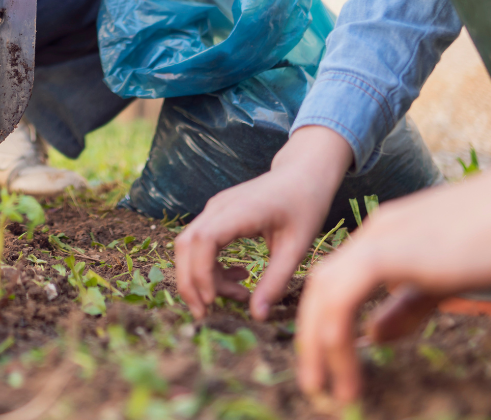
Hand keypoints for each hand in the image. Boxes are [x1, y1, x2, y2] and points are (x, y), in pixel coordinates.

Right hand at [174, 126, 353, 319]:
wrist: (302, 174)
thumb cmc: (304, 206)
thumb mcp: (297, 247)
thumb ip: (276, 280)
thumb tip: (257, 316)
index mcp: (239, 211)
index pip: (204, 240)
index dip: (201, 272)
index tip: (213, 301)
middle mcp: (218, 207)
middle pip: (186, 244)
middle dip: (189, 281)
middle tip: (205, 314)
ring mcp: (215, 209)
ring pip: (189, 244)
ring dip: (200, 276)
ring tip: (235, 297)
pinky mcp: (218, 215)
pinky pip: (201, 242)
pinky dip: (211, 266)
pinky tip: (239, 277)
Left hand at [296, 149, 490, 403]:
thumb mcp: (446, 278)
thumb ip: (408, 302)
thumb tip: (371, 335)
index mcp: (384, 235)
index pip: (333, 279)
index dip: (321, 322)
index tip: (326, 366)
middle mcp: (374, 231)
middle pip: (319, 285)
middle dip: (310, 337)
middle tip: (315, 384)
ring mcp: (380, 236)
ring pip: (324, 290)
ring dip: (318, 342)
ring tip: (330, 388)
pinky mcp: (391, 249)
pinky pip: (343, 292)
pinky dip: (334, 330)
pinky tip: (344, 363)